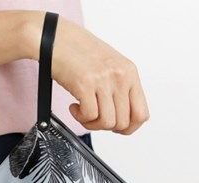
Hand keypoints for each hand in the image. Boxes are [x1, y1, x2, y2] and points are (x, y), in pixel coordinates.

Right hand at [49, 16, 149, 134]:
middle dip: (106, 126)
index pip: (141, 114)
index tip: (117, 127)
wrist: (56, 38)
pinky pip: (89, 116)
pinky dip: (80, 117)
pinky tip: (75, 107)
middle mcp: (119, 76)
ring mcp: (103, 80)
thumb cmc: (80, 53)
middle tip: (94, 117)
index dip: (129, 127)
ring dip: (92, 124)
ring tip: (83, 112)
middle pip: (122, 123)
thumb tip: (124, 117)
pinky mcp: (85, 84)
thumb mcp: (110, 68)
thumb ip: (121, 89)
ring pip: (107, 122)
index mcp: (129, 73)